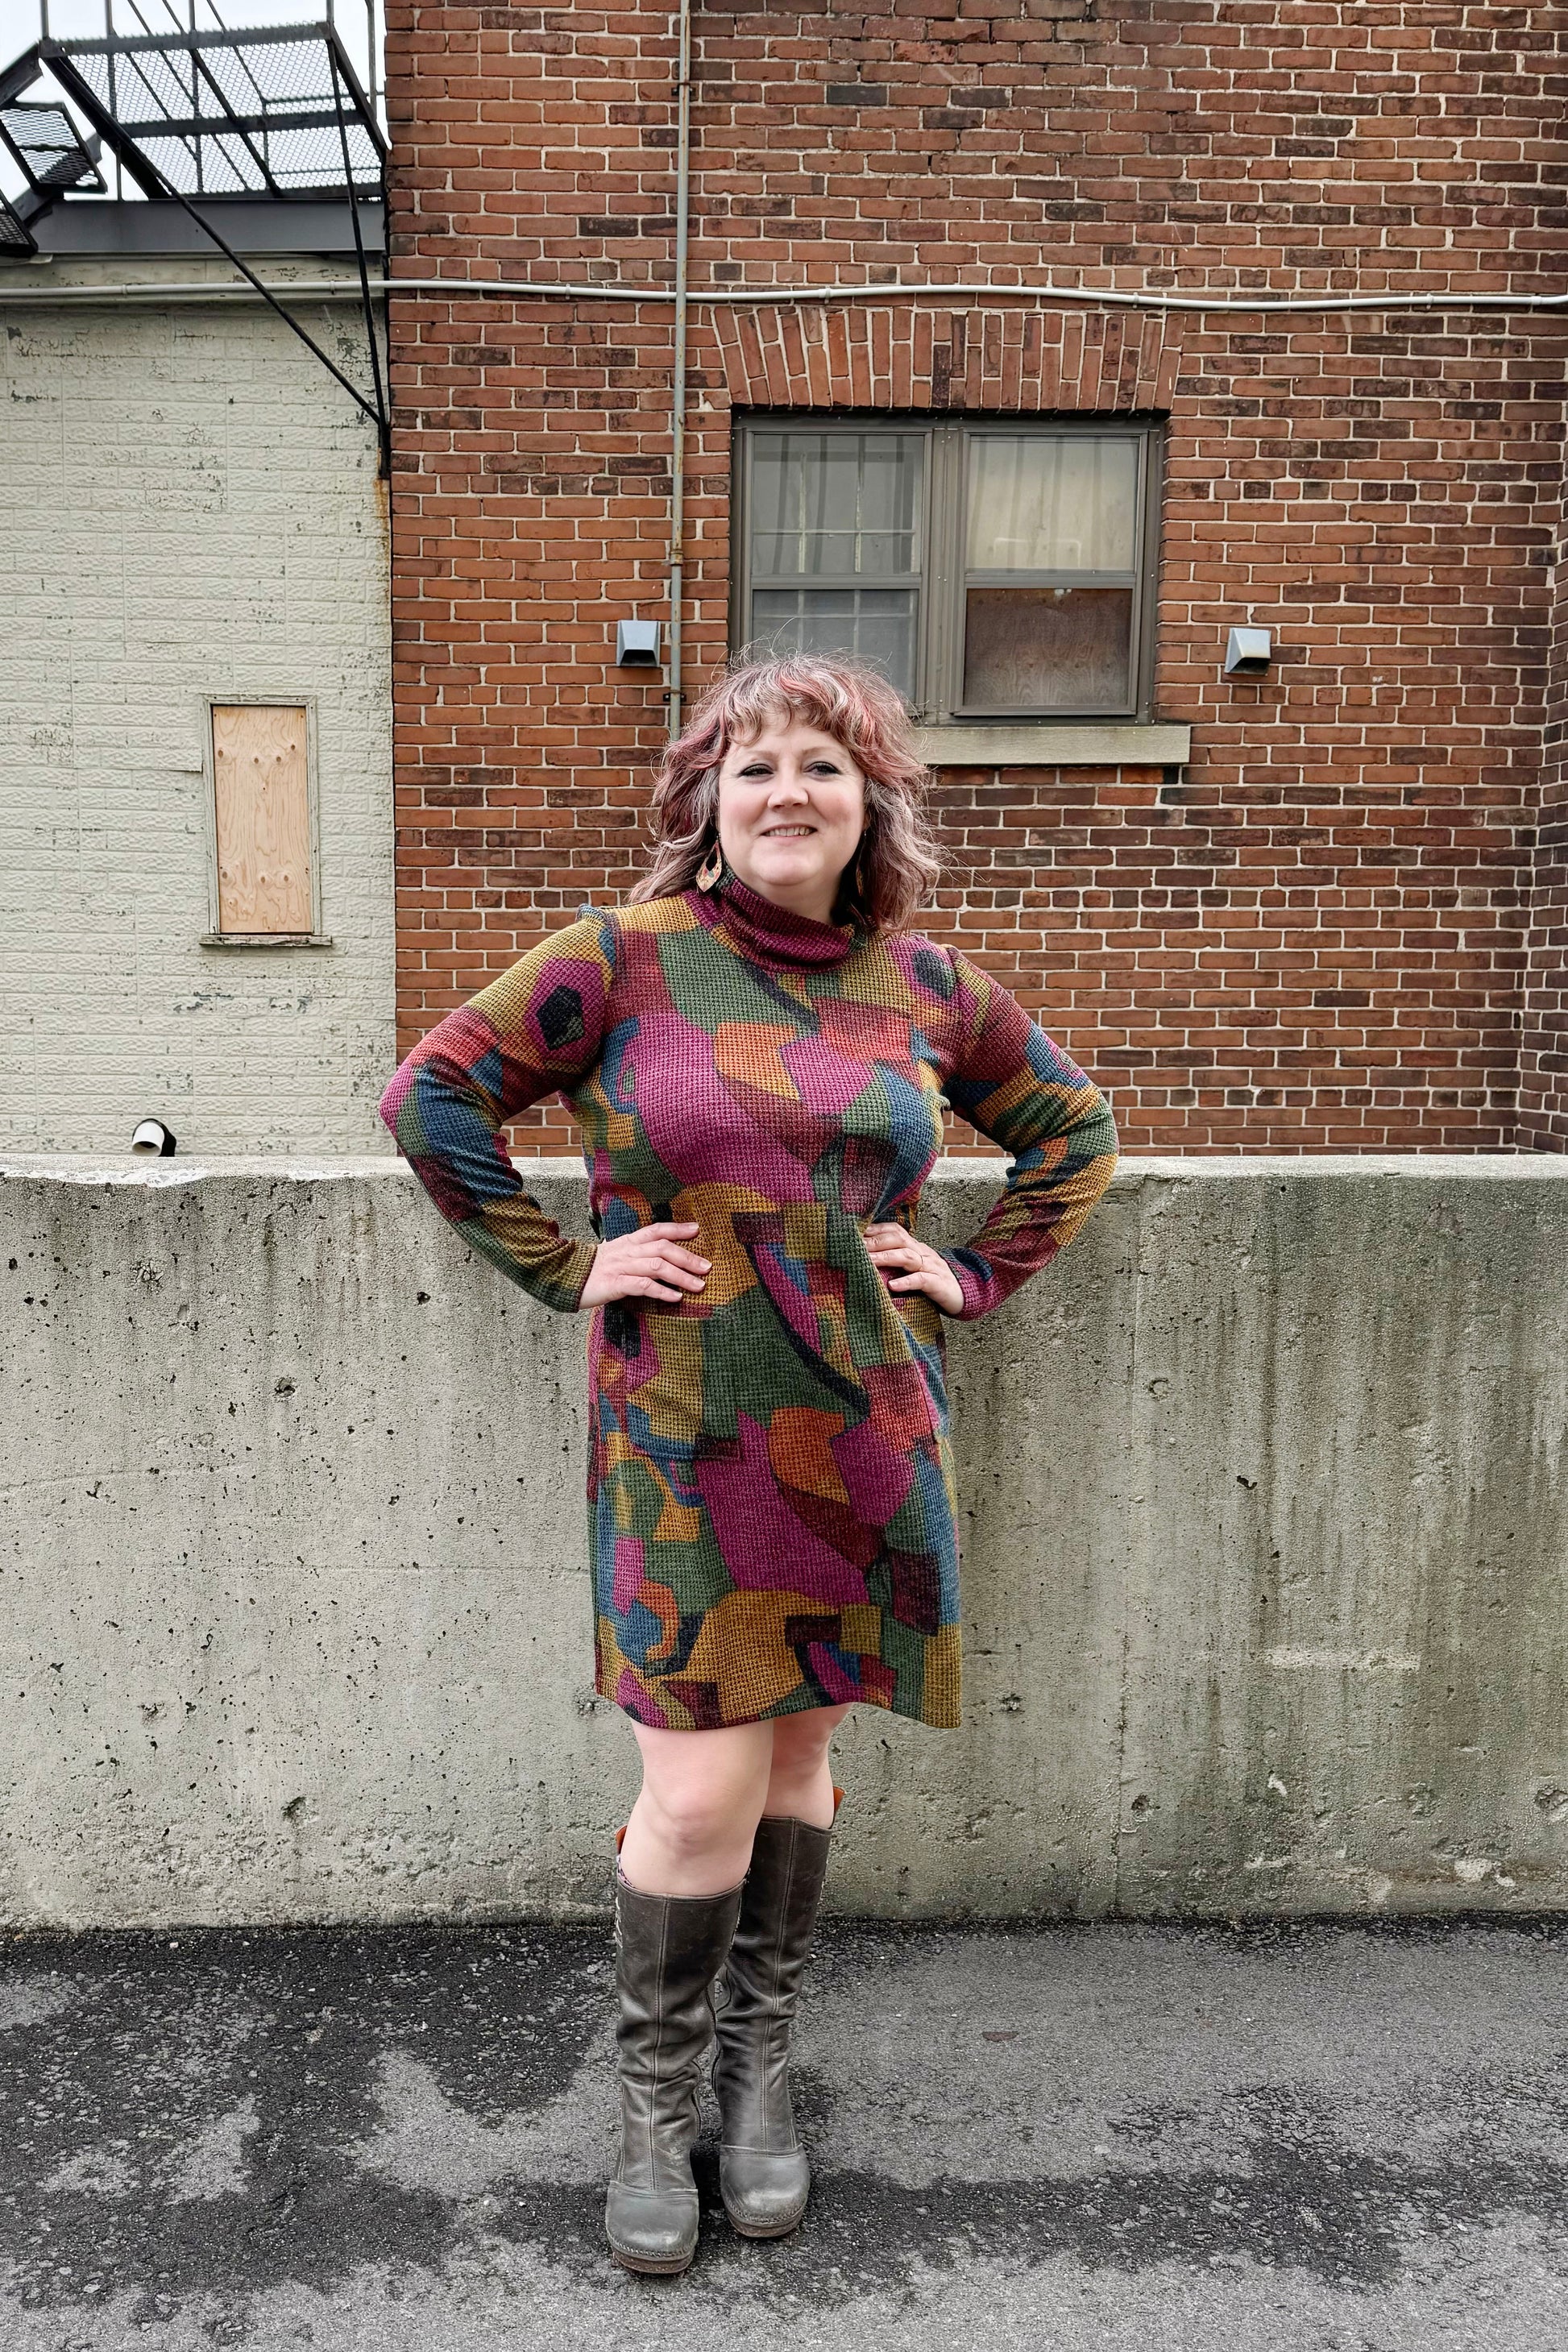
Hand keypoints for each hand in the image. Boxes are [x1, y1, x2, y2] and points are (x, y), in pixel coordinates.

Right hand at [579, 1221, 710, 1309]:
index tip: (697, 1229)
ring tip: (699, 1285)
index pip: (656, 1230)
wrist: (563, 1276)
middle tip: (707, 1267)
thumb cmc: (594, 1270)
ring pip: (656, 1266)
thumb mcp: (617, 1255)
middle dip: (687, 1257)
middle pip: (662, 1248)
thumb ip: (637, 1254)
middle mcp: (627, 1251)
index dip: (677, 1228)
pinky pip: (642, 1286)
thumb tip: (663, 1259)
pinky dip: (661, 1291)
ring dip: (681, 1276)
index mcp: (628, 1242)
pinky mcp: (614, 1285)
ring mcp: (620, 1267)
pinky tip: (675, 1298)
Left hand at [862, 1222, 963, 1316]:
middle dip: (875, 1242)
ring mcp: (932, 1267)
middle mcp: (923, 1253)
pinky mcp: (939, 1284)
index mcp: (915, 1247)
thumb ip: (894, 1261)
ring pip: (908, 1257)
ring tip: (868, 1262)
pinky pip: (922, 1280)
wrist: (964, 1295)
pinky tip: (892, 1286)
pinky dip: (907, 1282)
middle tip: (854, 1247)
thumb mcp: (912, 1269)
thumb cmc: (932, 1283)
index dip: (875, 1230)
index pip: (894, 1230)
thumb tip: (864, 1259)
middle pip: (898, 1240)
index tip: (853, 1233)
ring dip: (886, 1258)